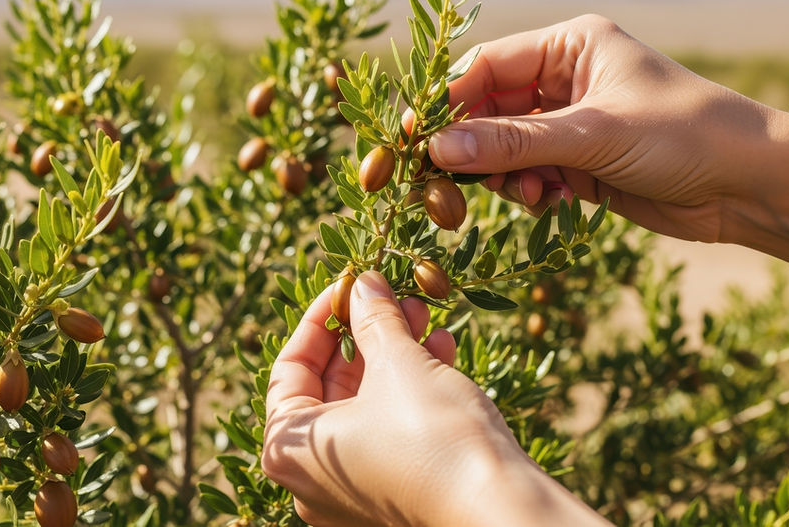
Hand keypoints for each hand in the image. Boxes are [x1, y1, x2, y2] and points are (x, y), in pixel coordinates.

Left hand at [262, 270, 609, 526]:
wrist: (498, 507)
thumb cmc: (432, 437)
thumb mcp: (397, 363)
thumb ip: (372, 317)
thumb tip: (364, 284)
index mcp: (289, 449)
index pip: (289, 367)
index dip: (321, 317)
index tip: (350, 285)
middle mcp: (311, 478)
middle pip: (330, 386)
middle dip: (366, 333)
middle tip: (391, 295)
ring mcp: (352, 491)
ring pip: (366, 405)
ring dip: (394, 353)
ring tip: (422, 312)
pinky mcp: (392, 494)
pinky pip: (389, 430)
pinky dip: (410, 389)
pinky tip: (441, 348)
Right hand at [427, 15, 788, 262]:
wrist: (746, 186)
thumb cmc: (682, 136)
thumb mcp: (593, 134)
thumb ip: (513, 142)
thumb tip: (439, 149)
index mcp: (571, 46)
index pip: (486, 67)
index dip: (449, 102)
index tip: (417, 138)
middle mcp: (565, 80)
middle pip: (489, 111)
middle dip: (477, 148)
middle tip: (456, 182)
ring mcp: (570, 123)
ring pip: (504, 149)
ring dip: (507, 176)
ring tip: (536, 193)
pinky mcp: (578, 163)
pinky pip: (528, 175)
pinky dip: (531, 191)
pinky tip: (556, 202)